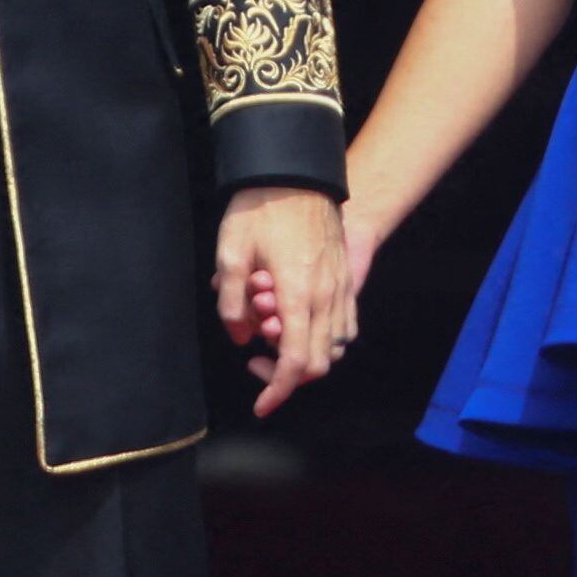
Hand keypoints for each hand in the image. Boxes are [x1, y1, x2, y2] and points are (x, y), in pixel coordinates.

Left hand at [216, 183, 355, 416]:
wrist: (296, 172)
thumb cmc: (261, 209)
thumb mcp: (231, 254)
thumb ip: (232, 305)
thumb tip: (240, 337)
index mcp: (298, 295)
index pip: (296, 364)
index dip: (278, 391)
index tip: (261, 405)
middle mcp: (326, 297)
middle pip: (319, 362)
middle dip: (286, 372)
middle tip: (255, 353)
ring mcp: (340, 287)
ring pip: (334, 345)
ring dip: (304, 349)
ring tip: (271, 324)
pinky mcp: (345, 277)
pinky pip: (343, 323)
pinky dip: (322, 334)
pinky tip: (295, 317)